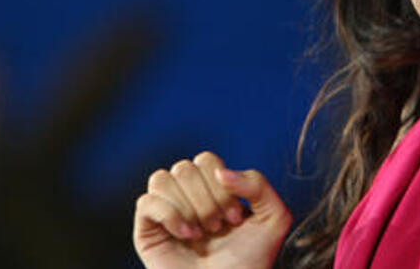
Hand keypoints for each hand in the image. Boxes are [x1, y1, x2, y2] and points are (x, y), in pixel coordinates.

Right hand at [133, 151, 292, 268]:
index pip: (206, 161)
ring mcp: (165, 213)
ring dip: (187, 207)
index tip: (235, 219)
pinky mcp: (147, 231)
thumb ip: (258, 184)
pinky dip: (169, 215)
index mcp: (212, 190)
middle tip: (217, 228)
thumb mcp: (273, 218)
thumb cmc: (250, 262)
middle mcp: (186, 197)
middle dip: (206, 199)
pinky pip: (146, 202)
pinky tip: (186, 235)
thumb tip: (221, 172)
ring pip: (161, 179)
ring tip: (200, 234)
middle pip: (184, 168)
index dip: (221, 185)